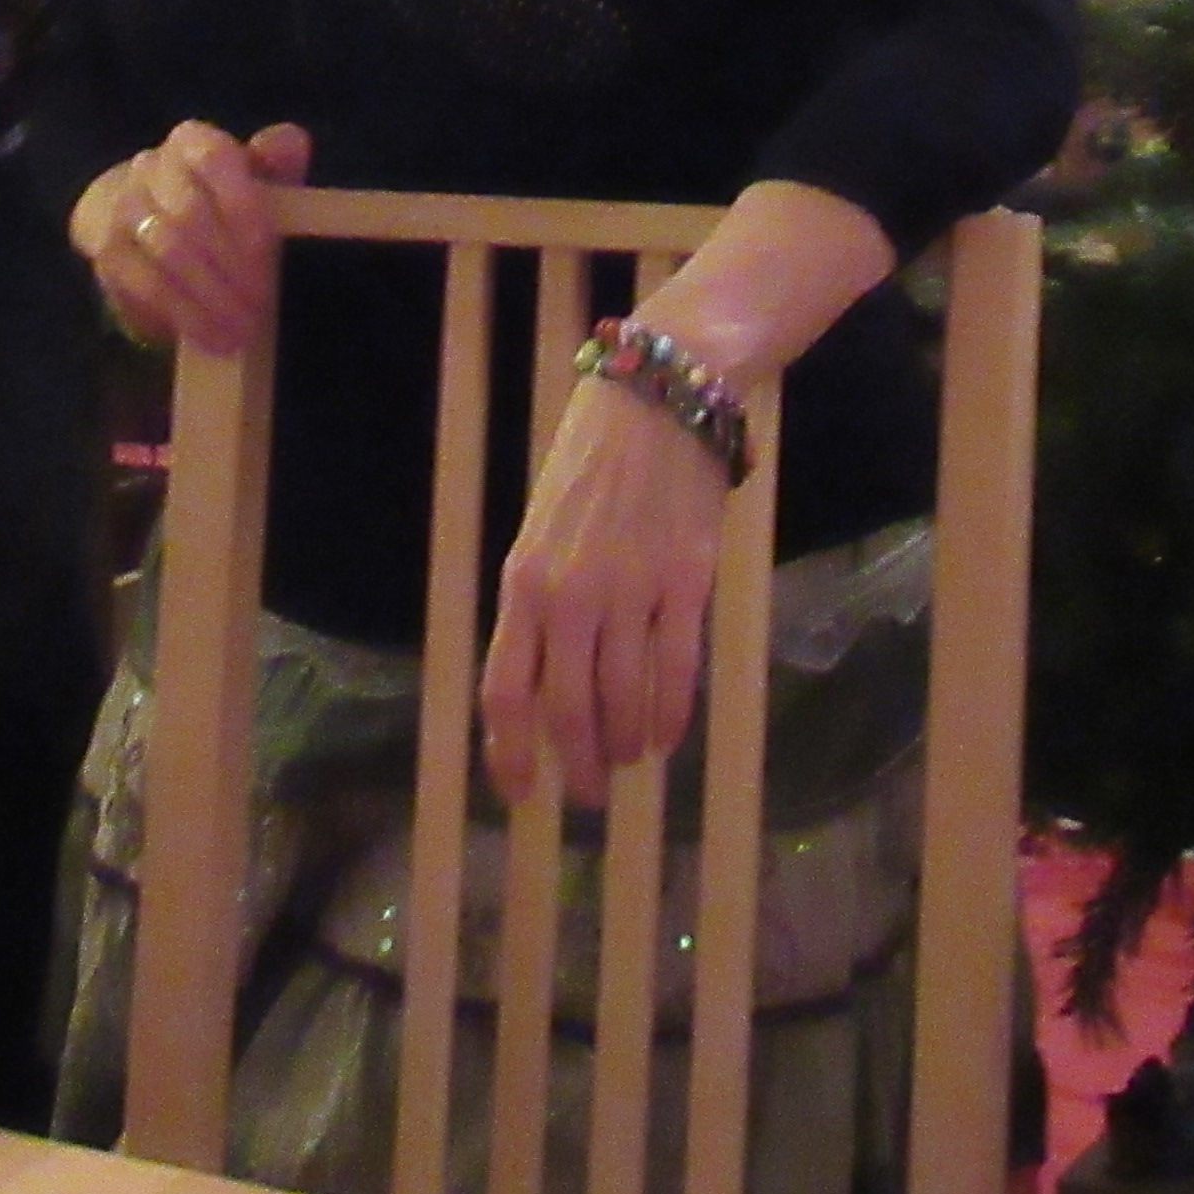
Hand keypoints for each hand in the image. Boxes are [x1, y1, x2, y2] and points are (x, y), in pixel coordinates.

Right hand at [72, 121, 310, 355]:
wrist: (143, 221)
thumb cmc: (215, 200)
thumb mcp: (254, 180)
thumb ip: (275, 162)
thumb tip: (291, 141)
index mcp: (192, 142)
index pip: (215, 161)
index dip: (243, 205)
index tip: (267, 251)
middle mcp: (150, 167)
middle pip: (189, 212)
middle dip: (230, 264)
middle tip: (260, 303)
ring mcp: (123, 208)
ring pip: (166, 251)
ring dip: (210, 295)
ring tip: (241, 328)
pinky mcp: (107, 252)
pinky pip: (144, 284)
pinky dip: (184, 313)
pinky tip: (211, 335)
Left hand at [477, 373, 729, 805]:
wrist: (660, 398)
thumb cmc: (591, 459)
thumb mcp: (541, 527)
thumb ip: (539, 600)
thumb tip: (542, 677)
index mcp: (523, 581)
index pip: (506, 689)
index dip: (511, 751)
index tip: (519, 792)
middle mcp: (571, 596)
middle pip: (568, 709)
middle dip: (577, 765)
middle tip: (586, 795)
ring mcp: (632, 591)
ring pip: (624, 699)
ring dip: (624, 745)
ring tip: (626, 762)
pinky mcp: (686, 582)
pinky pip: (677, 668)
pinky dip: (671, 713)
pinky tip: (666, 735)